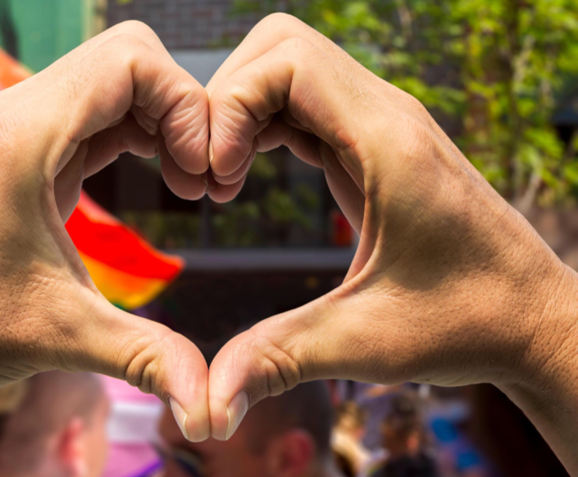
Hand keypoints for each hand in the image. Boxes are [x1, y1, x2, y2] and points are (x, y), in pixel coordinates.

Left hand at [0, 22, 212, 440]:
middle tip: (200, 177)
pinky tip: (158, 178)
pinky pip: (93, 112)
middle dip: (181, 106)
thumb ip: (147, 358)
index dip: (187, 105)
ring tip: (187, 183)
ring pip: (112, 79)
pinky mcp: (20, 153)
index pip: (133, 60)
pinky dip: (136, 131)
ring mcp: (16, 129)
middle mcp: (18, 114)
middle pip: (128, 56)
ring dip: (161, 118)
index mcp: (26, 135)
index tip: (200, 177)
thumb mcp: (63, 336)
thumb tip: (212, 407)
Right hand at [203, 14, 577, 466]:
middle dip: (226, 99)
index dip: (230, 106)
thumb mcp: (364, 343)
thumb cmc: (467, 325)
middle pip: (279, 47)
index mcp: (387, 143)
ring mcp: (381, 125)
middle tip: (210, 174)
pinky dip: (260, 126)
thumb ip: (278, 359)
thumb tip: (205, 408)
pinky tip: (246, 179)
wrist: (534, 321)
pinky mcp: (373, 145)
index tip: (216, 180)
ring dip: (240, 112)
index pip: (286, 62)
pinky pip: (302, 103)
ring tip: (221, 180)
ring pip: (288, 67)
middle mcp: (386, 116)